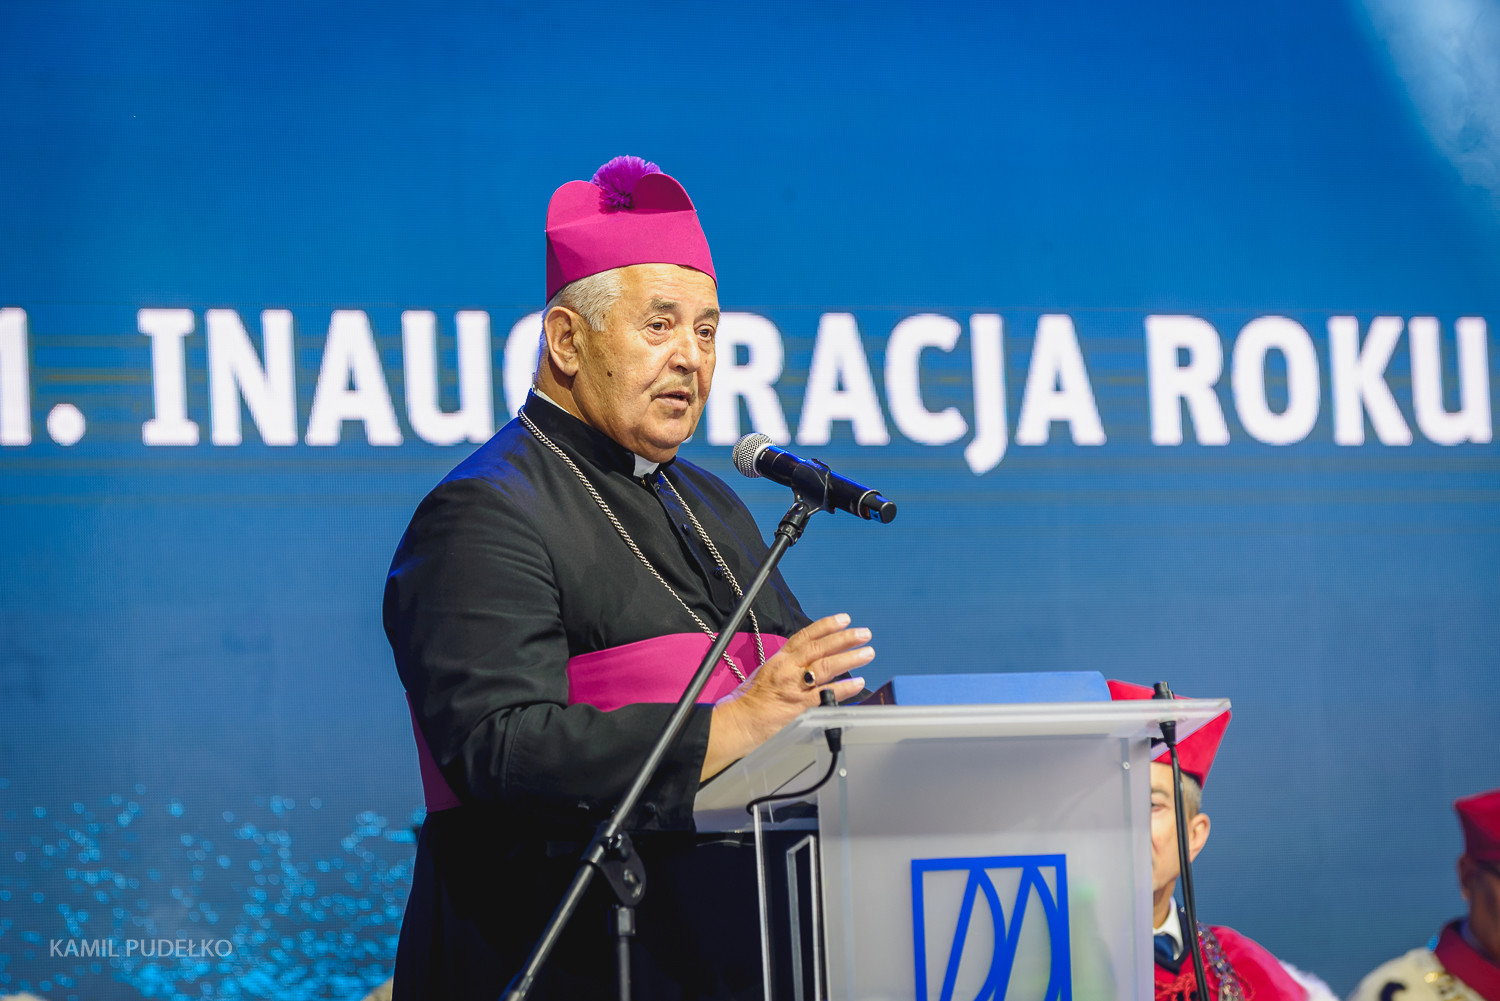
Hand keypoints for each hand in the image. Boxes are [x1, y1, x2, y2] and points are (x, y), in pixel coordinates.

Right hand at [701, 613, 872, 780]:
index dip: (826, 626)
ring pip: (826, 667)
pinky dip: (844, 689)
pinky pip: (826, 695)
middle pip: (820, 648)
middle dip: (844, 639)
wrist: (738, 722)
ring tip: (867, 653)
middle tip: (864, 634)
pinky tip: (858, 683)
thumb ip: (787, 667)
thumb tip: (808, 663)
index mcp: (779, 660)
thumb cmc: (747, 701)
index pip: (805, 636)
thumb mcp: (765, 674)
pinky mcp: (800, 707)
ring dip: (849, 659)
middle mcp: (788, 669)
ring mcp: (795, 688)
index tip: (843, 620)